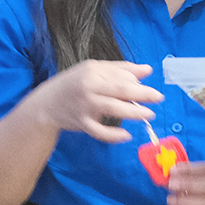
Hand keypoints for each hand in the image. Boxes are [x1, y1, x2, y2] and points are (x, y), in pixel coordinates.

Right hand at [25, 60, 159, 143]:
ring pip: (113, 109)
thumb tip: (147, 70)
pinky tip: (126, 135)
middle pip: (120, 89)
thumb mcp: (94, 70)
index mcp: (93, 71)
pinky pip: (100, 132)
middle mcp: (89, 87)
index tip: (151, 90)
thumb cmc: (74, 84)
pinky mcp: (82, 123)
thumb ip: (121, 69)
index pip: (121, 76)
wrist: (46, 104)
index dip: (138, 83)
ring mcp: (85, 106)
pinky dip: (114, 135)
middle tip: (158, 98)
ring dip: (134, 112)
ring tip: (148, 115)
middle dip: (142, 94)